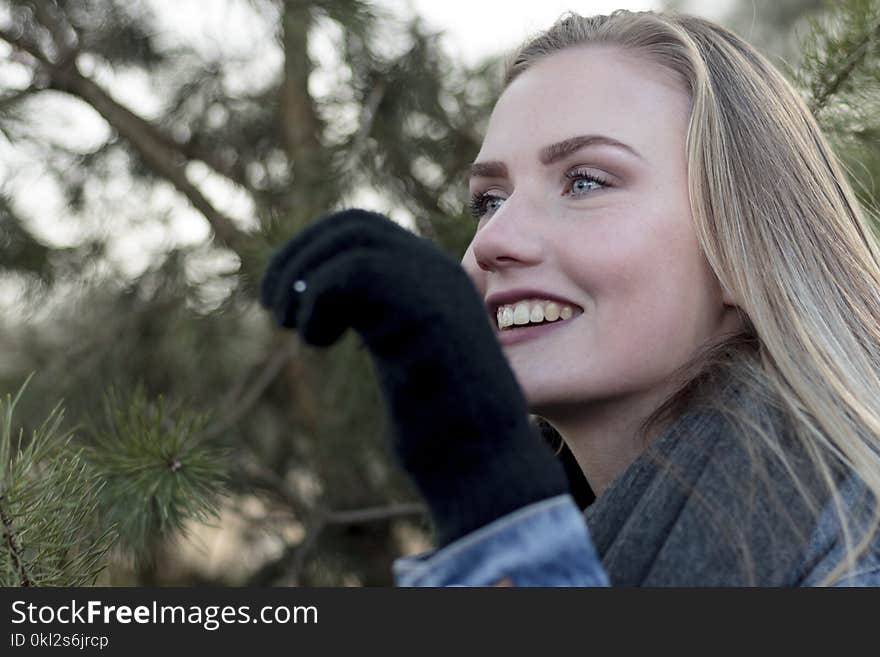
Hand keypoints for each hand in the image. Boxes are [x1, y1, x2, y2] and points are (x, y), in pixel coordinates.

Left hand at [260, 209, 569, 546]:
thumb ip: (376, 322)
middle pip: (354, 225)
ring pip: (354, 240)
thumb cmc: (442, 426)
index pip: (363, 229)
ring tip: (290, 324)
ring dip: (303, 275)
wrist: (485, 461)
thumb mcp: (400, 360)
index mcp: (433, 278)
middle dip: (299, 256)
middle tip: (274, 306)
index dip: (311, 250)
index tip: (283, 297)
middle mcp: (438, 271)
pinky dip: (320, 301)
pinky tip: (319, 342)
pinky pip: (357, 273)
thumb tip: (319, 302)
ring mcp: (437, 287)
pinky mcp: (428, 312)